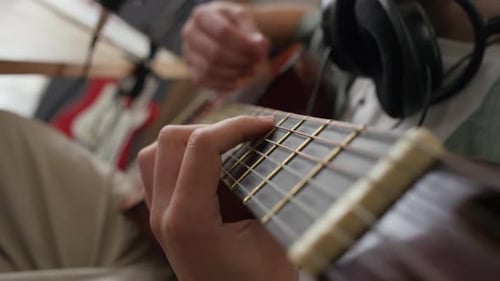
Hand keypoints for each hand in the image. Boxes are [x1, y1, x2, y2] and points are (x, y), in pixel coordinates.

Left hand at [138, 116, 297, 280]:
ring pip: (156, 152)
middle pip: (170, 140)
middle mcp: (164, 215)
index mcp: (190, 219)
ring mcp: (158, 218)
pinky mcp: (162, 221)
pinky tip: (210, 166)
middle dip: (213, 127)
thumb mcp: (271, 238)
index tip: (266, 126)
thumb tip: (267, 150)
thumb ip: (264, 190)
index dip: (237, 125)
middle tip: (248, 136)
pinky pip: (158, 172)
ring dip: (190, 140)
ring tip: (227, 146)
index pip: (202, 145)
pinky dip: (181, 157)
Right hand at [181, 2, 269, 90]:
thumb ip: (251, 31)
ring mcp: (187, 52)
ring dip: (234, 74)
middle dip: (240, 61)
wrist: (217, 29)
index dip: (243, 45)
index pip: (223, 32)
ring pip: (209, 69)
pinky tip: (238, 82)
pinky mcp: (190, 69)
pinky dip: (224, 84)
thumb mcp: (242, 19)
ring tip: (250, 71)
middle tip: (256, 63)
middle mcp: (190, 33)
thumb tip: (260, 45)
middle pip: (215, 53)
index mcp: (202, 15)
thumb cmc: (231, 23)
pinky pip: (205, 81)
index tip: (259, 51)